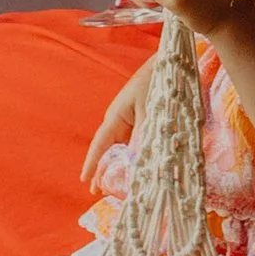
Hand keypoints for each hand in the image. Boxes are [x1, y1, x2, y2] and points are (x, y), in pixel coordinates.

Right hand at [79, 61, 151, 184]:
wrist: (169, 64)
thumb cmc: (157, 83)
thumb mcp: (151, 111)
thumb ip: (143, 136)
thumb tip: (135, 160)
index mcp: (116, 116)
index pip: (100, 144)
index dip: (93, 163)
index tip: (85, 180)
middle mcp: (119, 120)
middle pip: (108, 149)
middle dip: (103, 169)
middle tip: (99, 192)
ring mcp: (129, 120)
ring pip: (121, 147)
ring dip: (119, 164)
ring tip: (116, 186)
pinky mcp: (140, 119)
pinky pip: (133, 141)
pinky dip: (132, 155)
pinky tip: (136, 167)